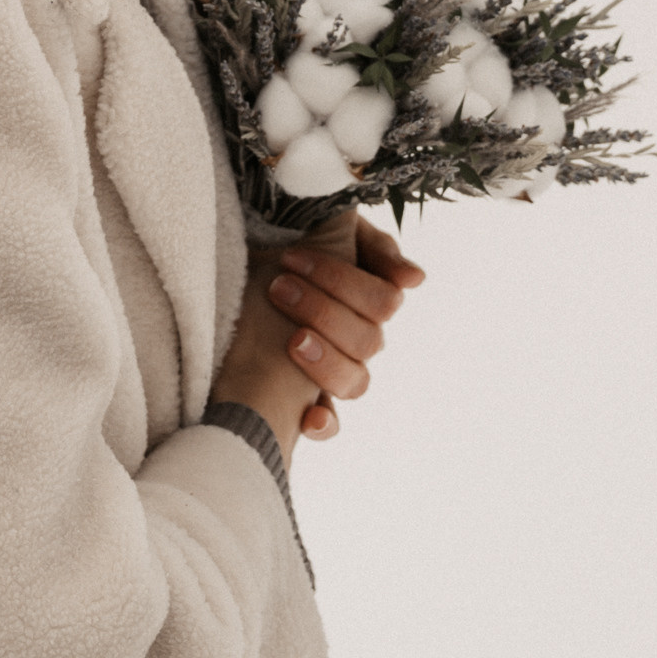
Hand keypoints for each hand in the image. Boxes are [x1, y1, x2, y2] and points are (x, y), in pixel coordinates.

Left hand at [209, 207, 423, 464]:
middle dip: (322, 311)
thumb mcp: (330, 233)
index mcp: (368, 302)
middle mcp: (358, 339)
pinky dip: (323, 423)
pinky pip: (328, 424)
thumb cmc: (286, 249)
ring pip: (356, 381)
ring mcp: (336, 370)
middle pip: (368, 340)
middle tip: (277, 288)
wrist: (242, 267)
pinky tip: (309, 417)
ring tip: (291, 341)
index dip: (340, 280)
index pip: (382, 301)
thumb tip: (414, 280)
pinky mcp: (307, 398)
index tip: (290, 259)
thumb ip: (374, 247)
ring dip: (326, 362)